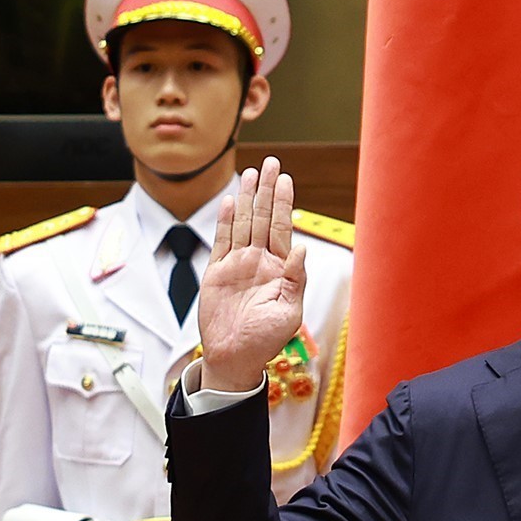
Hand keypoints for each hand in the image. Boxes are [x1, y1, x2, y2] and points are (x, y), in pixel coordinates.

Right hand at [199, 156, 307, 391]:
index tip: (285, 179)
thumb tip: (303, 249)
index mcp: (280, 270)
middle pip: (263, 218)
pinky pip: (221, 241)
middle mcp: (259, 262)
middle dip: (267, 190)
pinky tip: (230, 202)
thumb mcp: (289, 312)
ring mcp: (238, 265)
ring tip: (251, 172)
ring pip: (243, 223)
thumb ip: (295, 280)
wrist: (234, 358)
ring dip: (247, 198)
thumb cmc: (265, 341)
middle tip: (271, 162)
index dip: (283, 203)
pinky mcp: (217, 272)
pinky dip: (226, 221)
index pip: (282, 229)